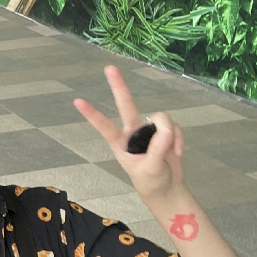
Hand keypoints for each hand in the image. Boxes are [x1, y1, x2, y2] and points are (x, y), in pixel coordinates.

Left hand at [74, 66, 184, 200]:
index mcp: (120, 143)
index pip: (105, 127)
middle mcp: (133, 132)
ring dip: (170, 131)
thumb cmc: (151, 180)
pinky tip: (178, 152)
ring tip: (172, 151)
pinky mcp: (165, 131)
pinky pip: (174, 127)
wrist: (166, 188)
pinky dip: (179, 138)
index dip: (93, 114)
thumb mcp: (151, 169)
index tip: (77, 101)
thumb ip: (157, 149)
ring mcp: (149, 130)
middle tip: (109, 68)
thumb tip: (166, 128)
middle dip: (119, 87)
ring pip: (160, 117)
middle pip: (126, 105)